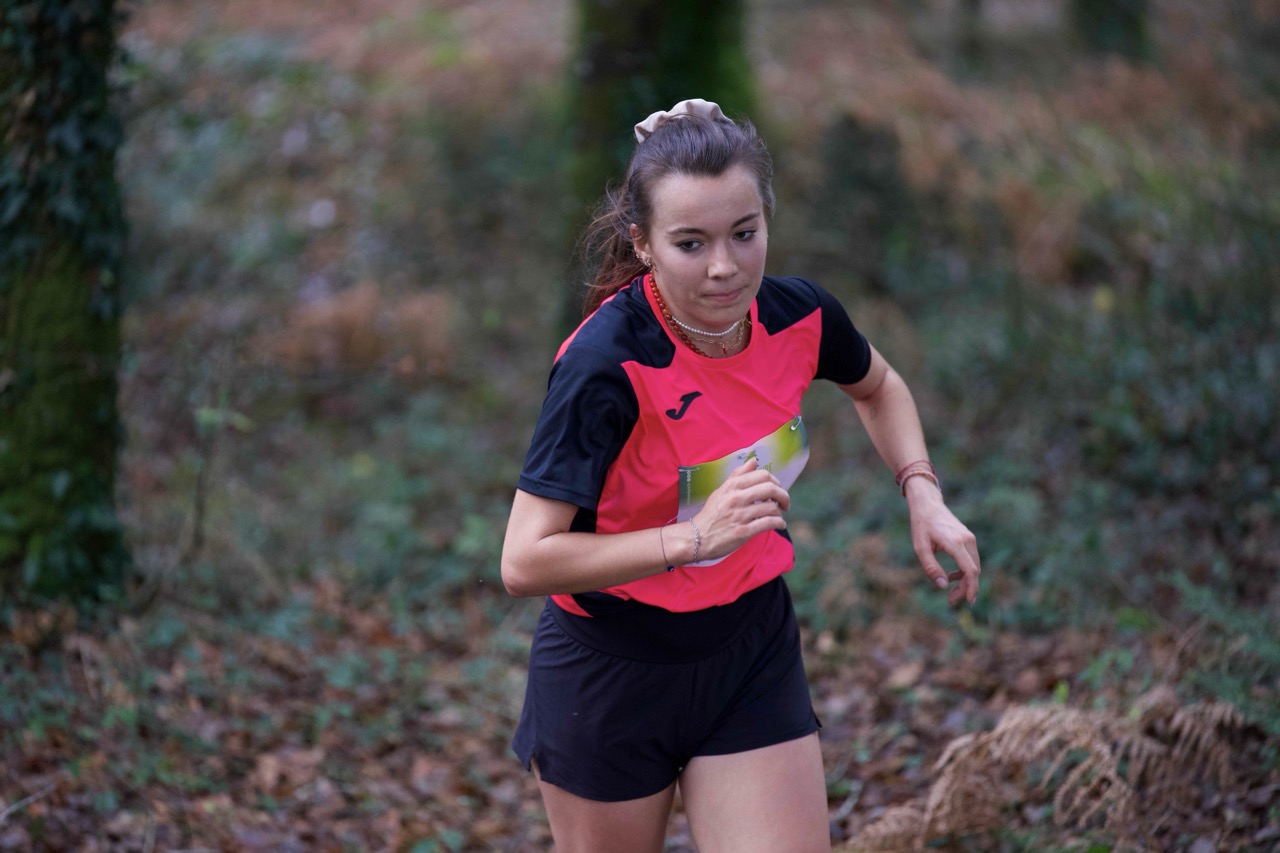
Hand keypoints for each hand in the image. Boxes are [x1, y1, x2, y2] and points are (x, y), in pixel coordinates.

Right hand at [691, 457, 790, 561]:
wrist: (697, 537)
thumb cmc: (711, 514)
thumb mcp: (721, 491)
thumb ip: (738, 475)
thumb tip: (754, 461)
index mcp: (732, 486)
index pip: (762, 475)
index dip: (775, 481)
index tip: (777, 489)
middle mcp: (737, 498)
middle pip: (770, 488)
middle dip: (783, 495)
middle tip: (784, 502)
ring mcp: (740, 515)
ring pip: (771, 507)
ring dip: (780, 512)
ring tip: (778, 515)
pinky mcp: (744, 531)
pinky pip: (769, 523)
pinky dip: (779, 523)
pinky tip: (780, 525)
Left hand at [904, 479, 980, 605]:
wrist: (928, 504)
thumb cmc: (921, 525)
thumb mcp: (920, 548)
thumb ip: (931, 568)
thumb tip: (943, 586)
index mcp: (955, 543)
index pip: (969, 570)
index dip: (971, 588)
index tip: (968, 602)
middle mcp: (967, 540)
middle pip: (974, 571)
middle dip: (965, 589)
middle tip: (951, 601)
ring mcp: (969, 538)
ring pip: (974, 566)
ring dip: (965, 581)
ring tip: (951, 593)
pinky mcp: (968, 538)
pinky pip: (971, 559)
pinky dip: (964, 571)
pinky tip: (952, 576)